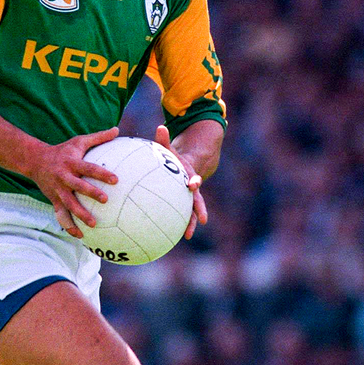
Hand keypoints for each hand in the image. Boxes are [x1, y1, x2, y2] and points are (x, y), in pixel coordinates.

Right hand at [27, 127, 118, 237]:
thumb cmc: (63, 150)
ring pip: (69, 204)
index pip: (89, 168)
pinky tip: (80, 235)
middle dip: (91, 193)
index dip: (102, 173)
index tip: (116, 180)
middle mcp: (64, 177)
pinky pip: (61, 215)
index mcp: (72, 163)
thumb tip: (117, 129)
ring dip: (80, 214)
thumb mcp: (78, 141)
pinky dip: (69, 226)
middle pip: (78, 186)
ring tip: (94, 224)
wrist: (35, 160)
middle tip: (105, 200)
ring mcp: (57, 190)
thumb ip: (98, 137)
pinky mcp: (53, 200)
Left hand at [154, 125, 206, 239]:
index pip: (194, 180)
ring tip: (186, 236)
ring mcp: (186, 198)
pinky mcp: (180, 204)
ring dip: (189, 224)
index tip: (193, 185)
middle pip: (197, 201)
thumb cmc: (173, 157)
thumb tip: (161, 127)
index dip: (195, 182)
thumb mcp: (169, 149)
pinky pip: (178, 216)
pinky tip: (166, 237)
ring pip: (189, 212)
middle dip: (199, 211)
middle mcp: (191, 189)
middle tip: (202, 221)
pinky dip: (175, 225)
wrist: (183, 165)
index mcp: (189, 176)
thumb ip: (164, 141)